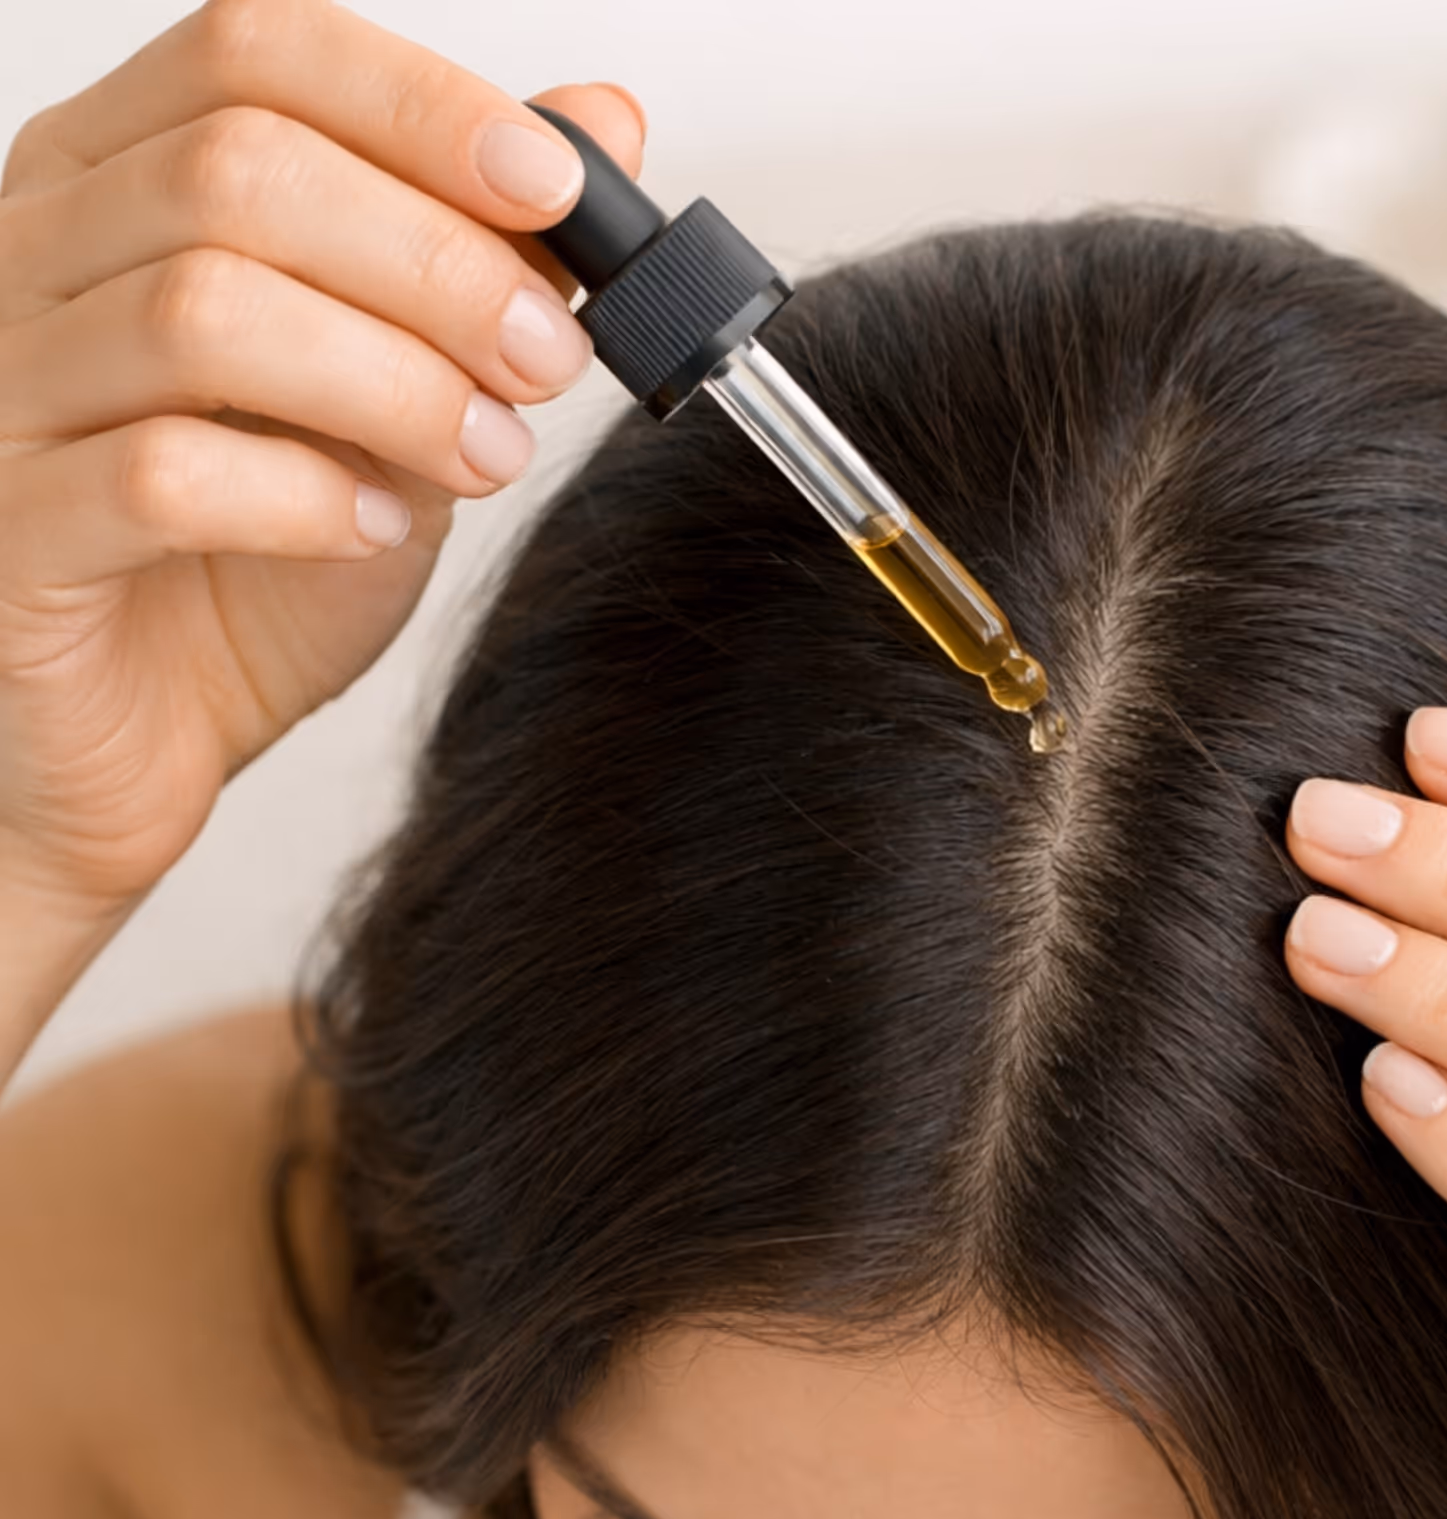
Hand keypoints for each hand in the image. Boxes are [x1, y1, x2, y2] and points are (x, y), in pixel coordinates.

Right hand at [0, 0, 643, 909]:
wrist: (138, 739)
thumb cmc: (244, 570)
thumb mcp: (393, 395)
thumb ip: (480, 262)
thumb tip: (603, 125)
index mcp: (119, 184)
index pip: (254, 53)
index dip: (421, 105)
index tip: (557, 187)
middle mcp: (35, 254)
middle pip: (238, 172)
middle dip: (438, 266)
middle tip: (545, 362)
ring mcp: (4, 389)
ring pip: (201, 312)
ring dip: (393, 383)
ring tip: (485, 456)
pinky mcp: (11, 530)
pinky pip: (158, 476)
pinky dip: (304, 498)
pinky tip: (375, 527)